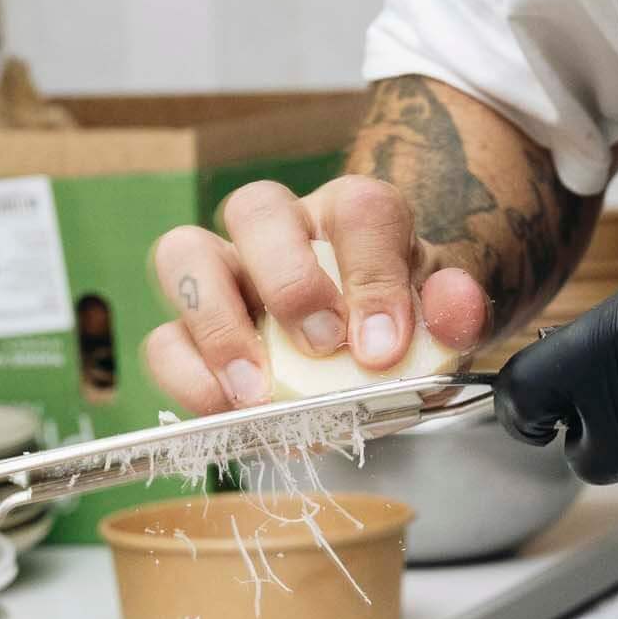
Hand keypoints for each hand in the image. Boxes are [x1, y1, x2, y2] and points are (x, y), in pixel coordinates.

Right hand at [143, 176, 488, 414]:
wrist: (373, 358)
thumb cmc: (399, 325)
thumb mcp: (440, 319)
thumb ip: (454, 310)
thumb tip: (453, 307)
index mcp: (351, 215)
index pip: (359, 211)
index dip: (372, 274)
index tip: (384, 344)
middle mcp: (281, 230)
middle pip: (256, 207)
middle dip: (287, 279)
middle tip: (322, 347)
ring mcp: (226, 274)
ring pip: (183, 253)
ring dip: (216, 324)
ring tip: (256, 391)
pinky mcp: (190, 330)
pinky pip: (163, 338)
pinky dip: (186, 376)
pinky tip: (227, 411)